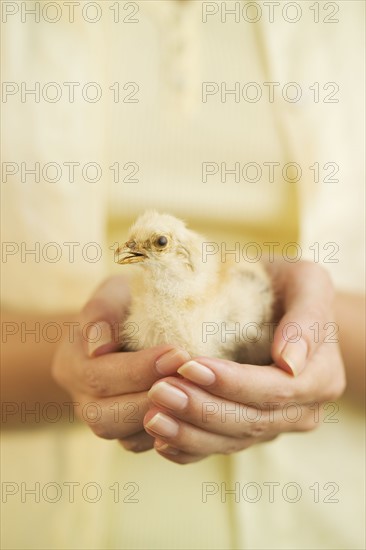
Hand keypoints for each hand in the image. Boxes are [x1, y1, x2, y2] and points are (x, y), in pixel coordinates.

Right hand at [52, 275, 189, 451]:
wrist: (130, 325)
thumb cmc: (124, 303)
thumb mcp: (112, 294)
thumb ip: (102, 312)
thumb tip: (99, 346)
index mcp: (71, 363)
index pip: (99, 375)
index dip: (139, 368)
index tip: (178, 352)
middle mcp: (82, 399)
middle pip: (107, 416)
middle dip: (153, 399)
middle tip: (194, 378)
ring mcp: (104, 420)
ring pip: (127, 439)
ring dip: (165, 419)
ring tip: (199, 394)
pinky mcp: (128, 433)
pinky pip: (146, 445)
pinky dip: (171, 433)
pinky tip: (195, 410)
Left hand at [144, 261, 345, 463]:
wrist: (272, 302)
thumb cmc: (286, 285)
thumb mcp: (306, 282)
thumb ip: (307, 318)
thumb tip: (290, 363)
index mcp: (321, 378)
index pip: (275, 391)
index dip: (232, 384)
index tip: (189, 367)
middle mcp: (301, 411)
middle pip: (250, 421)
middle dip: (202, 409)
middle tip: (159, 392)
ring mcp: (273, 425)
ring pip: (230, 441)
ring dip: (188, 432)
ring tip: (151, 417)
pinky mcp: (247, 431)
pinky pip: (218, 449)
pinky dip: (188, 449)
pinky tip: (160, 441)